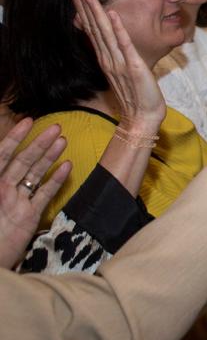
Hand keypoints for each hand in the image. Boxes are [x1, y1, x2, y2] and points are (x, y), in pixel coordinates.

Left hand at [0, 119, 69, 268]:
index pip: (2, 155)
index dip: (14, 138)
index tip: (28, 122)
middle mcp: (3, 190)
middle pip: (22, 161)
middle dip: (38, 143)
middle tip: (55, 127)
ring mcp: (17, 202)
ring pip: (35, 174)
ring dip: (49, 157)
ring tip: (62, 140)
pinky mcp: (29, 217)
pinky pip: (44, 194)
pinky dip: (56, 180)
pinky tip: (67, 167)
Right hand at [72, 0, 164, 135]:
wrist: (143, 117)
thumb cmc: (138, 95)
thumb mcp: (125, 72)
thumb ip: (118, 56)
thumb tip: (115, 44)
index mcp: (107, 58)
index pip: (93, 30)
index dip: (86, 12)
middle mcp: (109, 58)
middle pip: (95, 27)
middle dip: (86, 5)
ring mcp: (120, 62)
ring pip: (105, 32)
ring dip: (96, 11)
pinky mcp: (134, 67)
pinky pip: (125, 45)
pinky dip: (118, 29)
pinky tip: (112, 14)